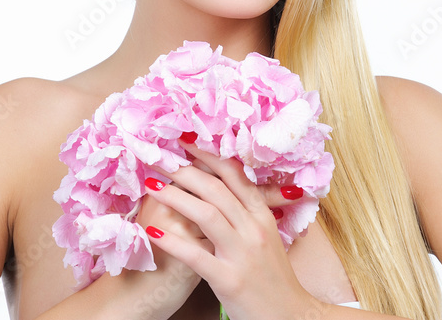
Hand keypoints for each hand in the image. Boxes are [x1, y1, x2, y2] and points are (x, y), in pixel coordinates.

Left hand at [141, 139, 317, 319]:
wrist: (291, 316)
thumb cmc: (274, 278)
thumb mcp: (266, 238)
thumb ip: (248, 214)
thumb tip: (226, 189)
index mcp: (262, 216)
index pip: (235, 175)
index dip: (208, 154)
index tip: (186, 139)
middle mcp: (254, 229)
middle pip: (216, 188)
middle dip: (184, 170)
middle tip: (159, 157)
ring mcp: (243, 254)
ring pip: (207, 214)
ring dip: (175, 197)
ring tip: (151, 185)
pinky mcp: (230, 279)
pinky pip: (197, 256)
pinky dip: (173, 242)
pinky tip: (152, 232)